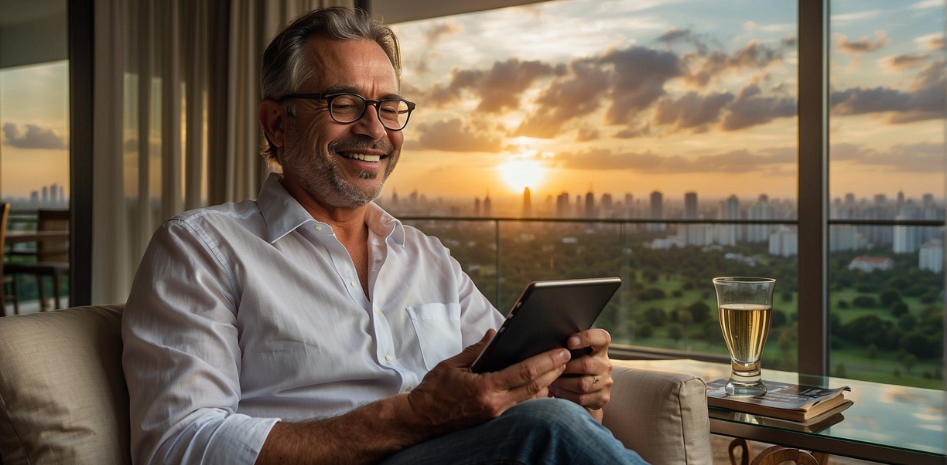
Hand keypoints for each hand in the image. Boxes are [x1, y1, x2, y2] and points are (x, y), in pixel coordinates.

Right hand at [404, 329, 570, 433]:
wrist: (420, 420)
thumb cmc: (433, 391)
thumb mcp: (452, 365)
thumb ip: (477, 350)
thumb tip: (494, 334)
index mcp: (485, 388)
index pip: (524, 372)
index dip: (546, 361)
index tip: (561, 352)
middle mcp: (495, 404)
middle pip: (534, 386)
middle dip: (554, 370)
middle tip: (567, 356)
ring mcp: (496, 414)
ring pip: (530, 397)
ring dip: (547, 382)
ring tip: (559, 367)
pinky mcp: (494, 419)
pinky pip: (520, 405)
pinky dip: (533, 393)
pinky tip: (542, 382)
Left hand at [548, 329, 612, 420]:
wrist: (587, 390)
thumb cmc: (574, 365)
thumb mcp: (574, 353)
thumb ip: (568, 347)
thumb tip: (551, 345)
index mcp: (600, 348)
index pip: (601, 338)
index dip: (586, 338)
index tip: (569, 342)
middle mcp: (605, 365)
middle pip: (586, 365)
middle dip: (566, 368)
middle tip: (553, 369)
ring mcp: (606, 382)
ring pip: (582, 384)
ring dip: (563, 383)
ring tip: (552, 381)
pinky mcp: (602, 397)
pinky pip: (581, 398)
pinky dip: (565, 395)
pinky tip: (557, 390)